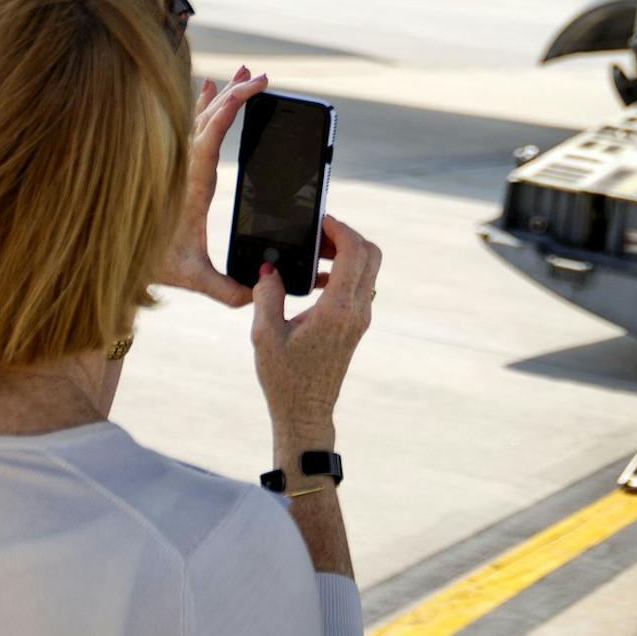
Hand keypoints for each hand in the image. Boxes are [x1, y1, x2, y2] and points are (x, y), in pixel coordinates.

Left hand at [157, 66, 266, 304]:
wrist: (108, 257)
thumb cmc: (149, 264)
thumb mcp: (192, 277)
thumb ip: (227, 289)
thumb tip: (256, 294)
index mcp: (190, 183)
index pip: (212, 133)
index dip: (232, 106)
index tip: (255, 87)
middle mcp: (181, 166)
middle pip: (208, 118)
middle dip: (234, 94)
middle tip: (258, 75)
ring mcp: (174, 164)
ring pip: (197, 118)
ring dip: (220, 96)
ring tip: (239, 73)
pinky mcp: (172, 167)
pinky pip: (187, 127)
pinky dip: (201, 106)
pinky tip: (207, 90)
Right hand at [252, 214, 378, 437]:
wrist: (305, 414)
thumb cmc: (284, 379)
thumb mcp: (264, 334)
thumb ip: (267, 294)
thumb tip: (269, 266)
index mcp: (337, 309)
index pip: (355, 251)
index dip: (340, 228)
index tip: (320, 221)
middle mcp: (357, 311)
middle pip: (371, 254)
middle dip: (348, 236)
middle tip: (320, 234)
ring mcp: (361, 319)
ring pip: (369, 270)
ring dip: (348, 254)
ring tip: (315, 254)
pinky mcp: (357, 326)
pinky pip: (361, 286)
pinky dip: (346, 272)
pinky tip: (317, 280)